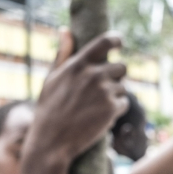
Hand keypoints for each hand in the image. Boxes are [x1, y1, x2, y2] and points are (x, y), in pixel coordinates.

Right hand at [17, 30, 127, 173]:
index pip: (105, 41)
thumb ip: (62, 55)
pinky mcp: (112, 109)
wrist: (51, 143)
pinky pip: (124, 103)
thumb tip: (65, 29)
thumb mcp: (50, 80)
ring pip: (123, 87)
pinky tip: (99, 118)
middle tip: (101, 92)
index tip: (119, 43)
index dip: (116, 40)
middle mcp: (93, 74)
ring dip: (114, 96)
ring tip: (95, 109)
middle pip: (121, 67)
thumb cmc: (48, 111)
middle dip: (115, 78)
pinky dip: (115, 111)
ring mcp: (104, 91)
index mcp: (77, 64)